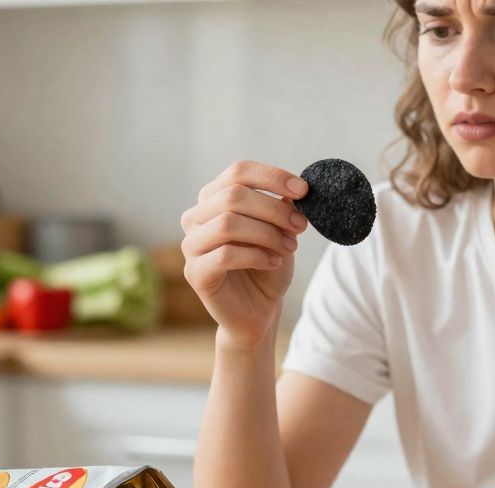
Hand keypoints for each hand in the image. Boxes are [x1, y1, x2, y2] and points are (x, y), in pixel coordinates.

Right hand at [180, 160, 308, 346]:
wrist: (259, 310)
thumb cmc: (267, 266)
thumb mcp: (281, 231)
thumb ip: (282, 207)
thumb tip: (294, 191)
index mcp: (214, 198)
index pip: (239, 172)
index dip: (272, 177)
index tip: (303, 190)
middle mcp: (195, 217)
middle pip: (233, 195)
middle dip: (274, 209)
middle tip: (300, 226)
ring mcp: (191, 245)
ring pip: (227, 223)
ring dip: (267, 233)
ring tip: (289, 247)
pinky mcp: (195, 273)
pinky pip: (225, 255)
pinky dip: (256, 256)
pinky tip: (274, 262)